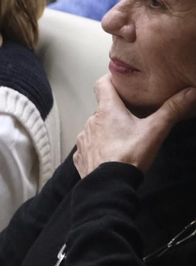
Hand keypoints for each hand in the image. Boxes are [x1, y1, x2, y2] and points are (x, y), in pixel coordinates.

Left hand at [74, 77, 195, 177]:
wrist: (108, 186)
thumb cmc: (129, 156)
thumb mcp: (155, 131)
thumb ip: (172, 110)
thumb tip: (192, 92)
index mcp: (107, 111)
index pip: (102, 84)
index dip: (111, 79)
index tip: (122, 81)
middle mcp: (91, 121)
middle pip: (103, 108)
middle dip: (117, 110)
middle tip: (134, 114)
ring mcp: (83, 139)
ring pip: (96, 127)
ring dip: (108, 129)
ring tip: (125, 137)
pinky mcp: (81, 156)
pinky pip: (90, 145)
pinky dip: (100, 146)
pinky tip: (112, 153)